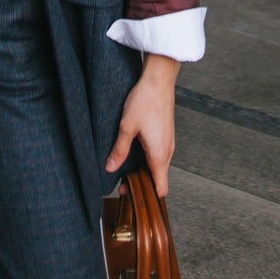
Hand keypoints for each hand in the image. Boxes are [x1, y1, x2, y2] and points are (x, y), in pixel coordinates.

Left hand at [105, 54, 179, 197]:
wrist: (159, 81)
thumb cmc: (145, 101)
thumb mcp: (127, 127)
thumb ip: (120, 150)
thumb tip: (110, 167)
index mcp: (159, 154)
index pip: (161, 188)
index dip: (148, 196)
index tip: (133, 196)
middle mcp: (167, 151)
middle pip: (159, 179)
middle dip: (143, 185)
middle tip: (123, 184)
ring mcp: (169, 143)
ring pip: (159, 167)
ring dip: (146, 171)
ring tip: (126, 169)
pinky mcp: (167, 135)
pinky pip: (160, 155)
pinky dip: (149, 160)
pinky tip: (135, 153)